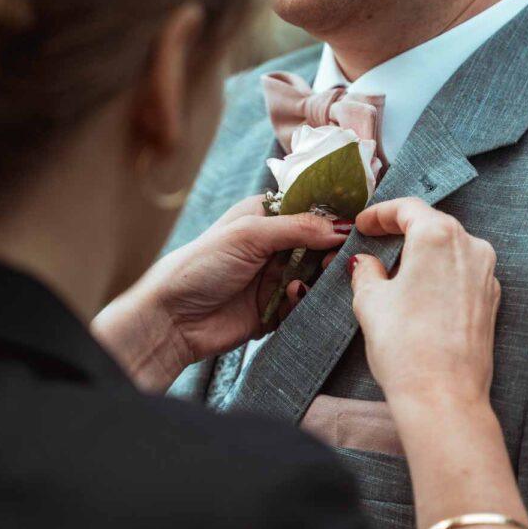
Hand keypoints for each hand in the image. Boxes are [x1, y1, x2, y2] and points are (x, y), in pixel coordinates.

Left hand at [94, 197, 347, 390]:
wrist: (173, 319)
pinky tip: (290, 300)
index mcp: (265, 216)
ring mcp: (275, 277)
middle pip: (320, 244)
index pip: (311, 209)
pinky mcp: (275, 308)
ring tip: (304, 284)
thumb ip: (298, 227)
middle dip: (330, 252)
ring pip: (316, 276)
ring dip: (318, 279)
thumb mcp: (249, 234)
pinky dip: (302, 303)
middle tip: (334, 261)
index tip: (354, 226)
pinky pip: (304, 304)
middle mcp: (273, 245)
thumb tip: (343, 226)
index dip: (334, 216)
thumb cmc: (200, 266)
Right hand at [350, 198, 499, 407]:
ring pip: (449, 249)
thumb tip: (365, 263)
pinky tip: (419, 293)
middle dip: (402, 231)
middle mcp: (470, 248)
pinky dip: (440, 274)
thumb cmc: (407, 348)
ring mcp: (486, 275)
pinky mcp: (491, 301)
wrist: (444, 397)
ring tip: (394, 271)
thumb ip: (366, 272)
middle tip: (375, 240)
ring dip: (422, 253)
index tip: (364, 224)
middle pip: (432, 225)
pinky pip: (462, 273)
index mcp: (438, 237)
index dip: (380, 213)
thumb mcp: (371, 302)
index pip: (408, 208)